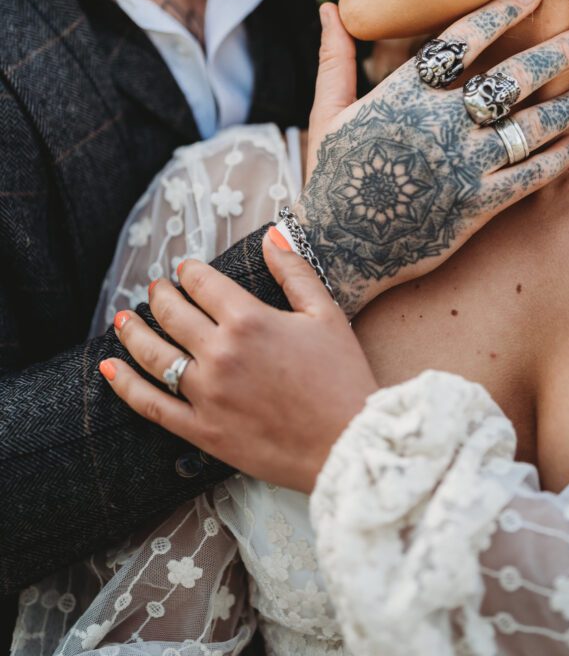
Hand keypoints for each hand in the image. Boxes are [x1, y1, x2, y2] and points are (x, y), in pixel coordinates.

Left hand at [100, 234, 377, 493]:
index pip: (202, 283)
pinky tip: (109, 368)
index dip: (189, 271)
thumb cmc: (342, 377)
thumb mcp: (326, 314)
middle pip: (172, 313)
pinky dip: (125, 386)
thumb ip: (294, 271)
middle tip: (156, 287)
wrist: (347, 445)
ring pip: (154, 355)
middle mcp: (219, 353)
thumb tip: (272, 235)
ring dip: (134, 331)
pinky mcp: (201, 431)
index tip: (185, 268)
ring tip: (124, 317)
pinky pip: (151, 405)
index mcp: (249, 320)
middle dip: (160, 294)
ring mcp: (206, 394)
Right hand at [299, 0, 568, 313]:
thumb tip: (327, 7)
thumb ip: (336, 58)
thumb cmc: (331, 176)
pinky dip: (558, 159)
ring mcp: (461, 167)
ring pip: (529, 127)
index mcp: (402, 95)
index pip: (462, 40)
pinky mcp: (476, 206)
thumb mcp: (327, 112)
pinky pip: (529, 177)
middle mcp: (438, 125)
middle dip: (555, 54)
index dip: (500, 12)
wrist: (336, 248)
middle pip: (510, 78)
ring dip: (568, 106)